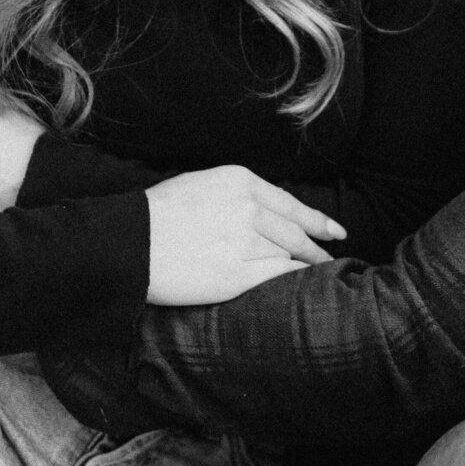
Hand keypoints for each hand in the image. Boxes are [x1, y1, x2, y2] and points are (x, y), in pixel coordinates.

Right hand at [144, 166, 345, 306]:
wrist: (129, 242)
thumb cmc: (157, 213)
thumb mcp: (201, 185)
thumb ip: (236, 194)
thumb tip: (265, 211)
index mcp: (239, 182)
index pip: (289, 203)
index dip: (317, 219)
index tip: (335, 230)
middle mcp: (248, 208)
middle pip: (295, 231)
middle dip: (317, 245)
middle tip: (332, 254)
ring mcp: (245, 242)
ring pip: (289, 254)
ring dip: (307, 264)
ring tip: (320, 272)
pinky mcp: (237, 274)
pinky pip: (276, 276)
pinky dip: (293, 279)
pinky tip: (301, 283)